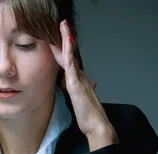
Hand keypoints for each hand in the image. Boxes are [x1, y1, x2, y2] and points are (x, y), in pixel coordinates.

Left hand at [50, 19, 117, 148]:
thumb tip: (81, 86)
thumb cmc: (88, 116)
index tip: (60, 36)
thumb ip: (78, 92)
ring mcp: (78, 78)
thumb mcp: (79, 101)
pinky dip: (68, 52)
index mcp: (78, 79)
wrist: (97, 125)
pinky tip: (67, 42)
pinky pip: (71, 65)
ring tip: (64, 25)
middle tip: (63, 23)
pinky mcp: (76, 84)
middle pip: (70, 53)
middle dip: (65, 37)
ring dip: (67, 39)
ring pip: (70, 54)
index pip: (69, 60)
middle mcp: (79, 76)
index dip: (64, 48)